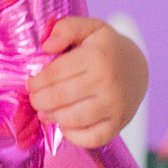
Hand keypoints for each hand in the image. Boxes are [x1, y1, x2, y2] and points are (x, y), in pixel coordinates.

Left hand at [27, 16, 147, 147]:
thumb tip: (46, 46)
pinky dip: (73, 136)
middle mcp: (108, 83)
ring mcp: (115, 106)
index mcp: (97, 56)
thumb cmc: (106, 48)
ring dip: (52, 117)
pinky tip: (65, 124)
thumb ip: (65, 28)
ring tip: (45, 112)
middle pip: (60, 98)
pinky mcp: (119, 124)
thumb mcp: (89, 28)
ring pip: (73, 119)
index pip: (55, 73)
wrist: (137, 68)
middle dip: (39, 100)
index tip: (30, 84)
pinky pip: (91, 139)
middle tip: (34, 99)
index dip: (36, 81)